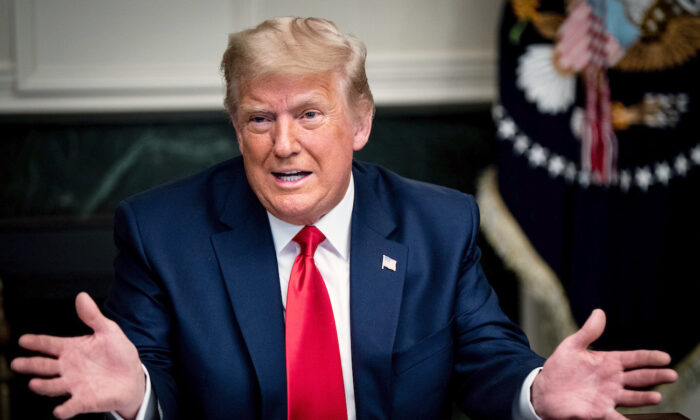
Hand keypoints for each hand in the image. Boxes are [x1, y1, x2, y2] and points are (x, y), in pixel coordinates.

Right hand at [11, 292, 144, 418]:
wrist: (133, 378)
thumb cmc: (119, 355)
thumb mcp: (108, 331)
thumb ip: (93, 316)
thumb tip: (82, 297)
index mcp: (72, 349)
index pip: (50, 344)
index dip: (36, 342)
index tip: (24, 340)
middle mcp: (69, 368)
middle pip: (44, 366)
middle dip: (30, 364)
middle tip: (17, 363)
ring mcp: (74, 384)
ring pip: (53, 386)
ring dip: (43, 386)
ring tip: (35, 383)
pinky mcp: (84, 400)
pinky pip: (71, 406)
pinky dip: (65, 409)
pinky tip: (60, 410)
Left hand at [531, 309, 676, 419]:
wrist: (545, 390)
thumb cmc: (560, 368)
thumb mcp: (572, 346)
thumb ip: (588, 332)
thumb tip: (599, 312)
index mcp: (608, 363)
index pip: (634, 359)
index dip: (649, 358)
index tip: (665, 357)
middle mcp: (613, 381)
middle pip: (639, 378)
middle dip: (655, 376)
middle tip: (671, 375)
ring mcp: (608, 397)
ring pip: (632, 397)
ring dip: (644, 398)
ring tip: (656, 396)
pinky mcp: (599, 412)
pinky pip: (616, 418)